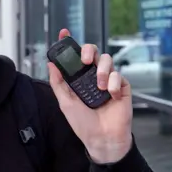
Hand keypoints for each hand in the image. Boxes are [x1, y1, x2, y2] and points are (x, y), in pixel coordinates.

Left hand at [48, 29, 132, 163]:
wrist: (102, 138)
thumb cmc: (83, 123)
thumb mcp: (65, 102)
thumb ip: (58, 83)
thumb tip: (50, 64)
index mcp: (78, 78)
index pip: (74, 56)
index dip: (69, 43)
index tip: (63, 33)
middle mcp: (93, 76)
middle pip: (93, 51)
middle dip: (89, 49)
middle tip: (85, 60)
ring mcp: (108, 80)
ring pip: (107, 59)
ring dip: (102, 70)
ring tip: (98, 86)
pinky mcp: (121, 87)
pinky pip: (118, 76)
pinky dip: (112, 83)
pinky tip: (110, 96)